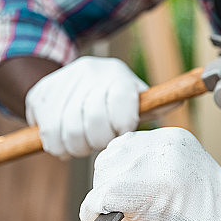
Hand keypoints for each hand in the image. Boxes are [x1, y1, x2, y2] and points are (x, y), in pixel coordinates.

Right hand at [25, 56, 147, 157]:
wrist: (79, 80)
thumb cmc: (118, 99)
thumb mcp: (138, 98)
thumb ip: (157, 105)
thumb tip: (180, 101)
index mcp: (117, 74)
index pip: (121, 103)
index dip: (122, 126)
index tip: (122, 131)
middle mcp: (88, 72)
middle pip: (93, 122)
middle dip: (99, 141)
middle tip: (102, 142)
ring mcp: (61, 81)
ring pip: (67, 132)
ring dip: (77, 147)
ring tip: (85, 144)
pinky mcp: (40, 93)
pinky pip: (47, 133)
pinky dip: (57, 147)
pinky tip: (67, 142)